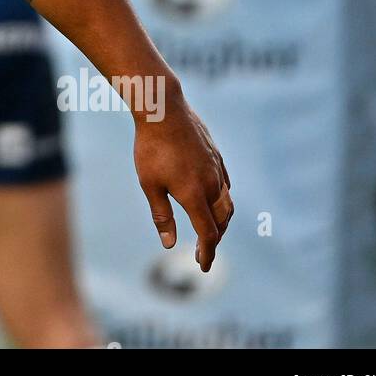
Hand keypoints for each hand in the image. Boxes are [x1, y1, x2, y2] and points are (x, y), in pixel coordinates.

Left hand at [134, 91, 231, 271]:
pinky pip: (225, 184)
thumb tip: (169, 243)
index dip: (207, 253)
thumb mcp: (149, 184)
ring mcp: (216, 168)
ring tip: (210, 228)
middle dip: (215, 238)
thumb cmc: (151, 147)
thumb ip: (162, 215)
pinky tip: (213, 199)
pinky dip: (222, 199)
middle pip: (221, 221)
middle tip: (203, 250)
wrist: (163, 109)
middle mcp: (211, 184)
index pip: (208, 233)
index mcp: (195, 195)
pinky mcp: (216, 156)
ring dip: (220, 220)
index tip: (203, 266)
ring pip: (226, 202)